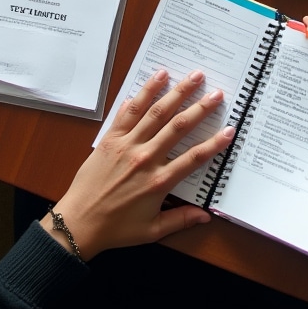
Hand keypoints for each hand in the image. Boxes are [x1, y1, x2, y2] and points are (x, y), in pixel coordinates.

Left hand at [40, 69, 233, 259]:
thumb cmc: (115, 229)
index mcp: (159, 182)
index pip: (194, 158)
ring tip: (194, 77)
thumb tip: (206, 216)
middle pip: (179, 128)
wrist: (78, 223)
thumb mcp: (151, 231)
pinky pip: (130, 111)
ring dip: (177, 92)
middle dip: (200, 108)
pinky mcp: (111, 138)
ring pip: (157, 113)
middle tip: (217, 94)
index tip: (230, 130)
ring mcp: (127, 145)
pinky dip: (145, 92)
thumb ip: (180, 220)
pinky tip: (158, 77)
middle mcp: (145, 158)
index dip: (214, 144)